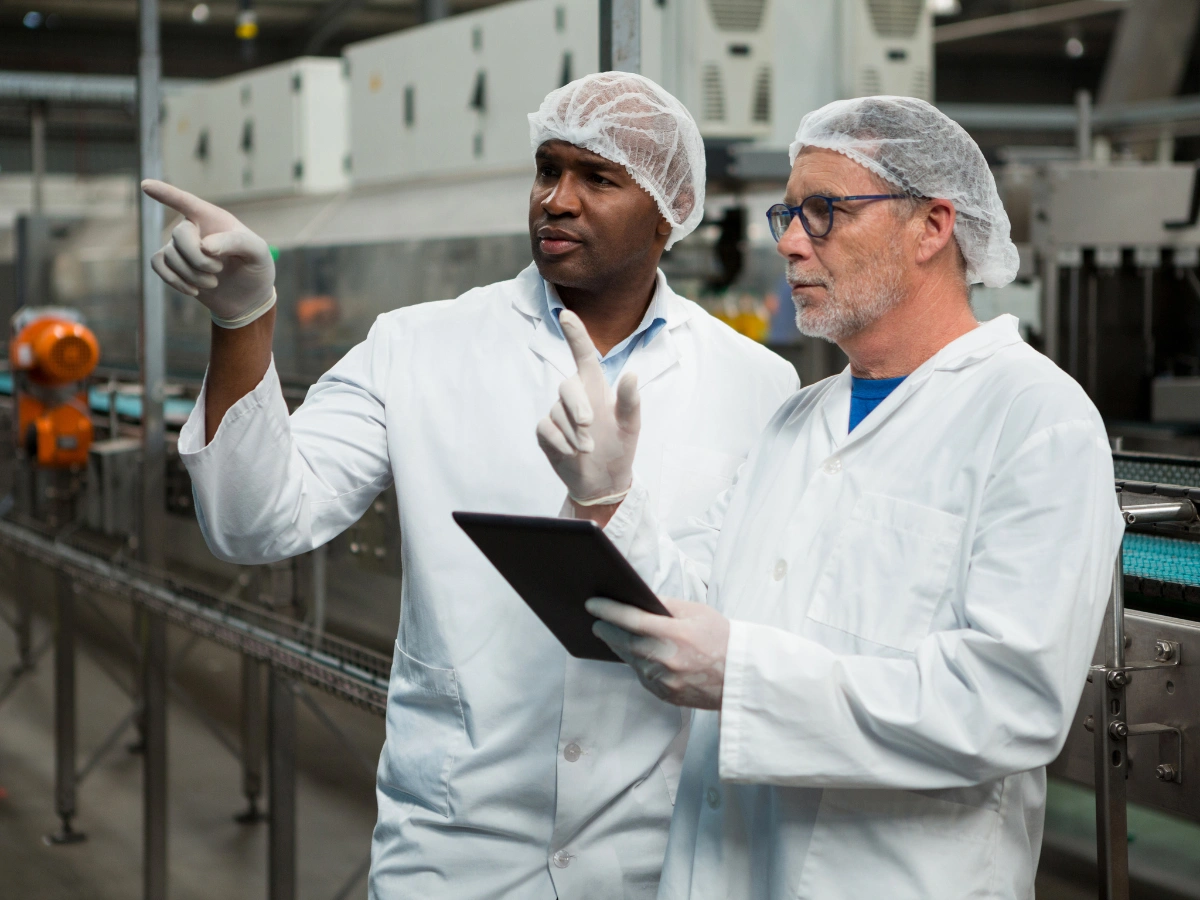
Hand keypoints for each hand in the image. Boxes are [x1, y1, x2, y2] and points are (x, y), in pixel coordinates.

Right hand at [142, 179, 275, 327]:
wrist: (248, 297)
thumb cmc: (255, 268)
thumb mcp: (258, 252)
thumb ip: (236, 242)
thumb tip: (204, 246)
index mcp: (213, 218)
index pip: (186, 201)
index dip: (166, 193)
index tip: (146, 185)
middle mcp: (194, 228)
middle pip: (179, 234)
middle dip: (198, 258)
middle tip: (218, 270)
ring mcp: (180, 246)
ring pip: (170, 255)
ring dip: (192, 274)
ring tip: (213, 282)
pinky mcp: (173, 264)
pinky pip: (158, 265)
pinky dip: (174, 280)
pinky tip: (193, 290)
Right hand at [536, 310, 639, 505]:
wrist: (603, 480)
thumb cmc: (619, 446)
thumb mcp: (631, 425)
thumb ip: (630, 400)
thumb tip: (631, 374)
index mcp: (595, 387)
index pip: (583, 355)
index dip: (575, 334)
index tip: (566, 314)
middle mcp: (574, 396)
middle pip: (567, 387)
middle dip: (576, 406)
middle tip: (589, 426)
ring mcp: (558, 414)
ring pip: (557, 413)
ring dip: (574, 433)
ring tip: (588, 449)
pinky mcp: (546, 432)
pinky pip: (546, 429)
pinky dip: (561, 442)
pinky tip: (571, 453)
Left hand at [585, 597, 729, 709]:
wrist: (741, 677)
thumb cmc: (722, 639)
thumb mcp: (698, 612)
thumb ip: (666, 605)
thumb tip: (638, 598)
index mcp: (676, 635)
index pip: (632, 619)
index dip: (609, 610)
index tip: (592, 604)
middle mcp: (666, 660)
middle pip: (624, 641)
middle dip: (606, 629)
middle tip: (594, 620)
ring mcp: (664, 681)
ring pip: (630, 660)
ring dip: (618, 646)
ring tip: (609, 633)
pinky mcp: (664, 694)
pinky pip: (641, 675)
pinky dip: (635, 662)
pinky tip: (633, 652)